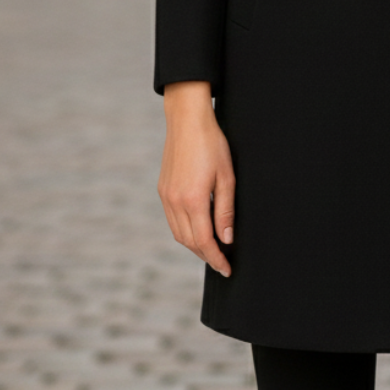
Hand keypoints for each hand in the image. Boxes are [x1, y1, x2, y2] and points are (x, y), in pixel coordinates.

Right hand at [158, 82, 234, 276]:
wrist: (187, 120)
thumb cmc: (212, 144)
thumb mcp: (227, 176)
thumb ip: (226, 210)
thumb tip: (227, 238)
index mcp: (193, 200)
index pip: (205, 242)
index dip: (216, 258)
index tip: (227, 269)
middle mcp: (175, 202)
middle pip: (190, 242)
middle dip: (206, 255)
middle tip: (223, 262)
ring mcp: (166, 196)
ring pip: (179, 233)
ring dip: (195, 245)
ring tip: (212, 249)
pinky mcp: (163, 190)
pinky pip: (173, 220)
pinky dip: (185, 231)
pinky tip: (198, 229)